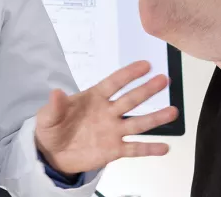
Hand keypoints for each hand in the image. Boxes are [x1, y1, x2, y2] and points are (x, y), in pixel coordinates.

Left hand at [34, 61, 179, 174]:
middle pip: (131, 100)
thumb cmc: (53, 129)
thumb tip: (56, 92)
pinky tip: (164, 148)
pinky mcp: (114, 150)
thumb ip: (55, 106)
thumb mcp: (48, 117)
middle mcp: (108, 112)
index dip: (128, 74)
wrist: (53, 154)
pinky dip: (149, 149)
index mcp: (94, 98)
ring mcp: (114, 131)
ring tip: (173, 111)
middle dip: (147, 90)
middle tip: (164, 80)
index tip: (145, 65)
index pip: (114, 83)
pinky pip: (134, 149)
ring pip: (138, 123)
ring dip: (155, 118)